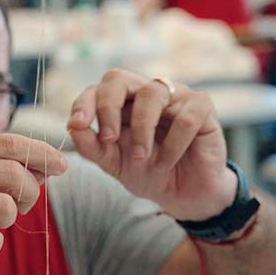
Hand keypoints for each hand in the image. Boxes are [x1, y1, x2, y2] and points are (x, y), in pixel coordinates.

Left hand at [67, 69, 236, 220]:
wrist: (184, 196)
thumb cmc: (149, 173)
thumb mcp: (114, 164)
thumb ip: (92, 147)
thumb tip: (73, 127)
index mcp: (123, 102)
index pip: (99, 88)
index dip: (85, 102)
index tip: (78, 124)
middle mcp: (147, 93)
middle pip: (119, 78)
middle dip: (108, 106)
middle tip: (109, 138)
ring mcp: (175, 96)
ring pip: (152, 93)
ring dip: (142, 129)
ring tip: (140, 158)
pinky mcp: (202, 107)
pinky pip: (184, 117)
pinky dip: (172, 144)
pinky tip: (166, 162)